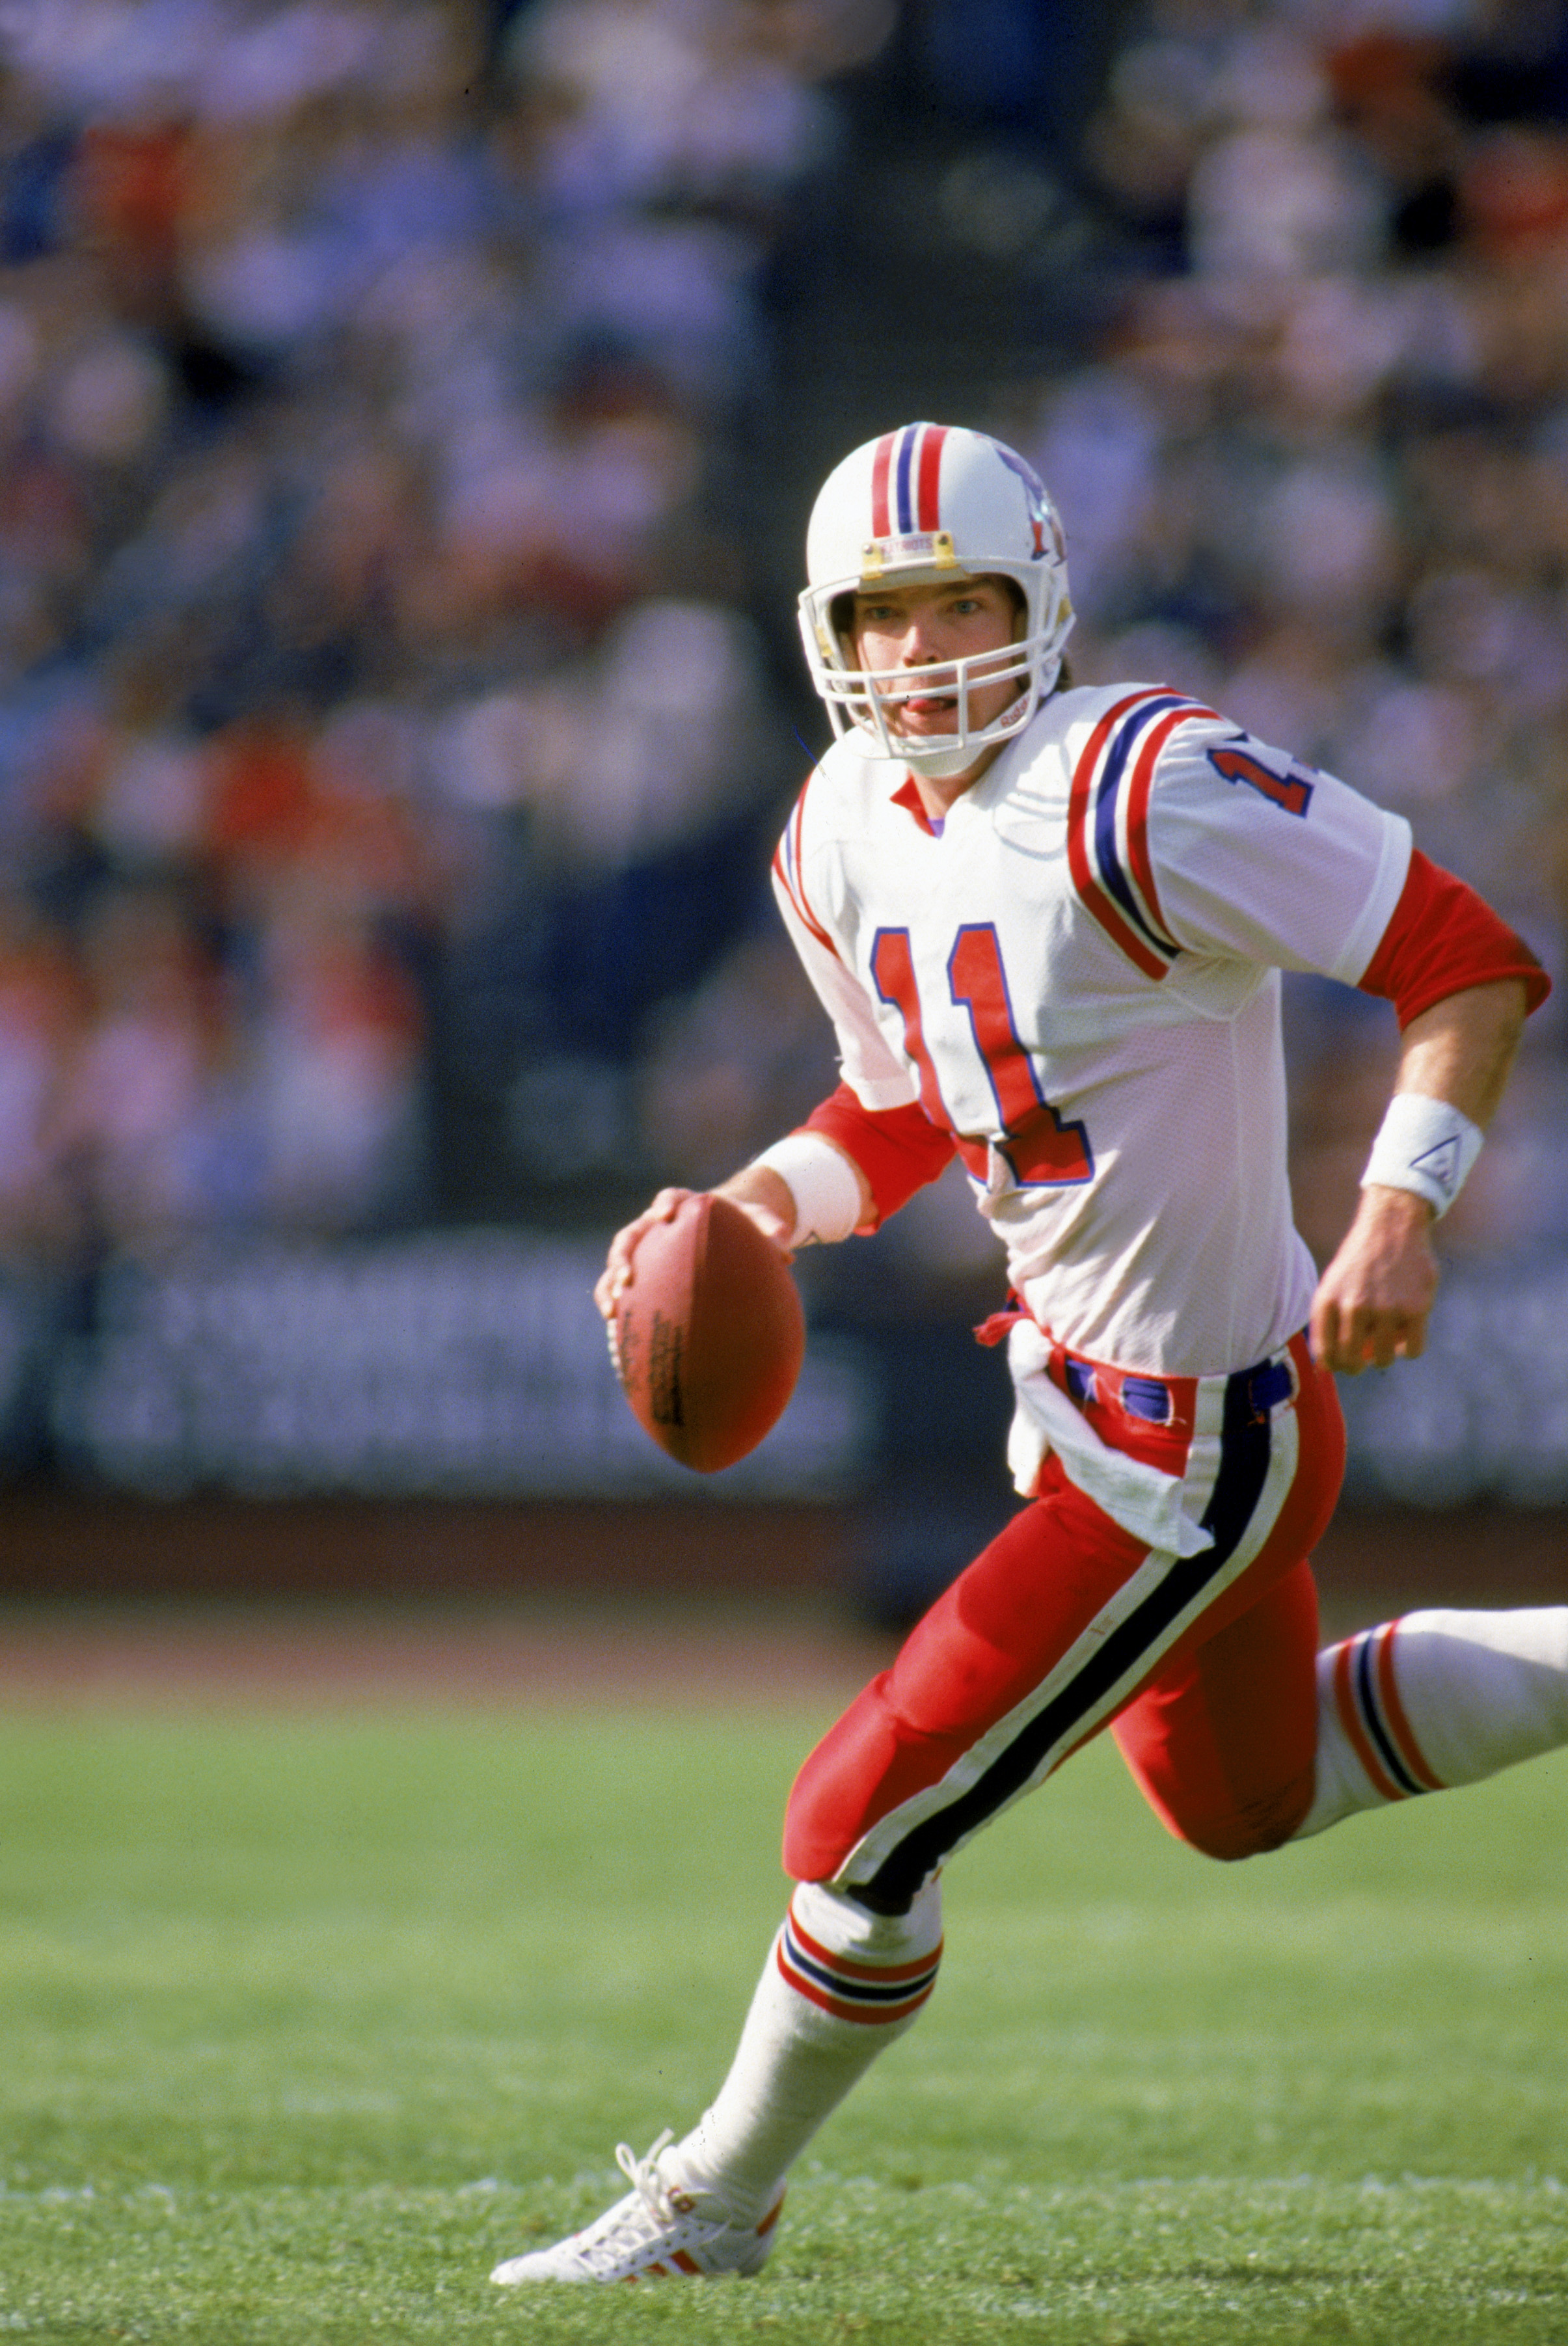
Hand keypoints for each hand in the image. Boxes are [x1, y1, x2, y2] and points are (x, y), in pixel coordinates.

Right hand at [593, 1176, 795, 1350]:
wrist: (725, 1224)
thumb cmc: (742, 1221)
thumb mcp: (759, 1222)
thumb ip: (771, 1233)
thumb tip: (789, 1257)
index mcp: (682, 1204)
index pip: (669, 1199)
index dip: (664, 1205)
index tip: (665, 1215)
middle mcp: (654, 1225)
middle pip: (630, 1235)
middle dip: (623, 1256)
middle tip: (627, 1278)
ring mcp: (644, 1248)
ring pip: (617, 1264)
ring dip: (610, 1285)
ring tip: (611, 1311)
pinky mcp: (641, 1270)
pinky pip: (621, 1286)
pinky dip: (617, 1304)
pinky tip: (619, 1331)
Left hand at [1309, 1185, 1438, 1373]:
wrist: (1391, 1225)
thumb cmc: (1360, 1259)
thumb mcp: (1331, 1283)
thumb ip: (1326, 1320)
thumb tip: (1324, 1365)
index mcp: (1328, 1301)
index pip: (1326, 1354)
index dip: (1334, 1366)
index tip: (1342, 1365)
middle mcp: (1354, 1307)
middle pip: (1352, 1362)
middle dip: (1357, 1367)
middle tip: (1364, 1360)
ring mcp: (1386, 1309)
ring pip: (1384, 1359)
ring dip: (1385, 1356)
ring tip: (1386, 1341)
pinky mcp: (1416, 1308)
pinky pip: (1413, 1349)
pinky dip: (1409, 1349)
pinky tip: (1405, 1339)